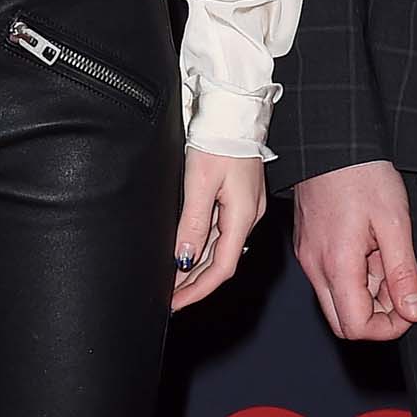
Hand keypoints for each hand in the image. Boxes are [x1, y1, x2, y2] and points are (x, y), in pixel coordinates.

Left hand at [171, 150, 266, 310]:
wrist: (234, 113)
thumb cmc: (220, 140)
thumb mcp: (199, 183)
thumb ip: (193, 223)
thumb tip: (184, 259)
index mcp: (242, 216)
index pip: (221, 268)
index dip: (197, 290)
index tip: (176, 303)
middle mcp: (247, 217)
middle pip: (220, 262)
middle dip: (194, 284)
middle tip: (169, 299)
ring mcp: (244, 208)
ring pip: (219, 249)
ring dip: (196, 268)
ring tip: (173, 283)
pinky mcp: (238, 199)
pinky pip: (220, 233)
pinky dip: (202, 248)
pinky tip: (187, 253)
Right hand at [290, 161, 416, 341]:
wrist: (332, 141)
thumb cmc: (362, 175)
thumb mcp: (394, 223)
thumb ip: (403, 273)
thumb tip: (414, 312)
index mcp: (337, 264)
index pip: (357, 327)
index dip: (389, 328)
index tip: (411, 306)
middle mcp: (316, 267)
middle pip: (343, 323)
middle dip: (377, 318)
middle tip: (401, 290)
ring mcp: (309, 258)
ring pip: (336, 302)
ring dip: (367, 296)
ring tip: (386, 260)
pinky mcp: (309, 248)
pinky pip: (330, 280)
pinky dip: (355, 279)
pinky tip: (371, 250)